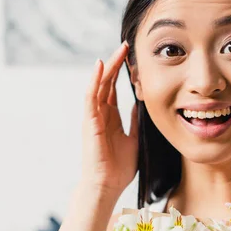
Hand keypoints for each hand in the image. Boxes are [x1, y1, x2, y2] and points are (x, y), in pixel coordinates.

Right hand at [81, 42, 138, 194]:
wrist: (108, 185)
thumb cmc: (119, 167)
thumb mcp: (134, 139)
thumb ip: (135, 122)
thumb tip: (141, 105)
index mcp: (110, 118)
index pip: (114, 89)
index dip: (122, 72)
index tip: (132, 57)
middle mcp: (100, 114)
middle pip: (106, 82)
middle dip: (116, 63)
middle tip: (126, 45)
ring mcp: (93, 117)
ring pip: (99, 85)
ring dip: (108, 66)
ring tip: (118, 50)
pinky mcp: (89, 122)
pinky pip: (91, 97)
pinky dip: (94, 80)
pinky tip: (100, 65)